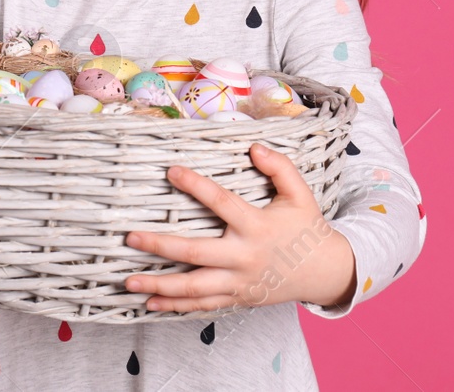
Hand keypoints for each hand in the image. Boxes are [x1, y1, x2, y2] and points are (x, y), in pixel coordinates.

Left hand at [123, 142, 356, 312]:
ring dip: (160, 286)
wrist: (325, 273)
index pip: (221, 202)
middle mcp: (244, 256)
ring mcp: (239, 281)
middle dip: (160, 246)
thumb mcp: (300, 194)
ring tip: (128, 282)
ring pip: (194, 287)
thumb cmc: (307, 228)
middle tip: (130, 238)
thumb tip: (255, 147)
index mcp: (257, 226)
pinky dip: (176, 305)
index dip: (196, 186)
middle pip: (197, 253)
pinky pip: (203, 304)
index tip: (170, 171)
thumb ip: (280, 168)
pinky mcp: (237, 298)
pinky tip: (151, 303)